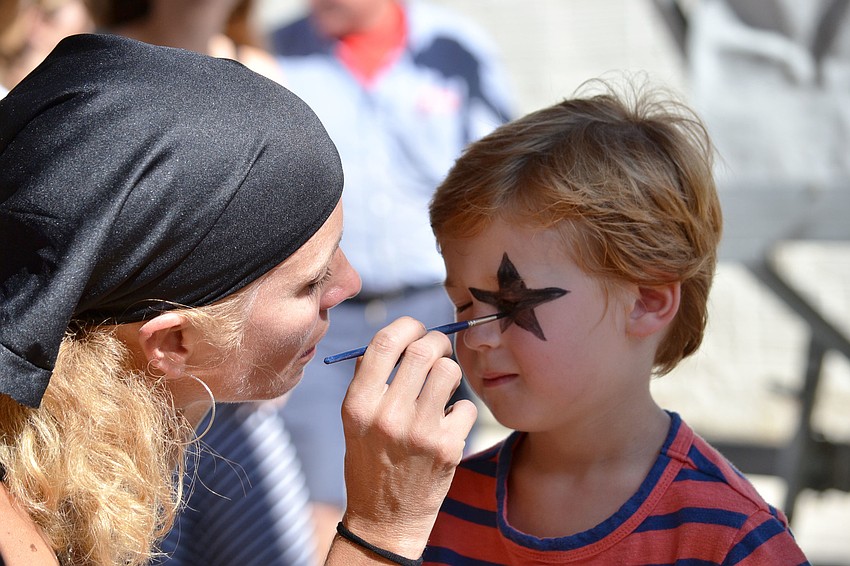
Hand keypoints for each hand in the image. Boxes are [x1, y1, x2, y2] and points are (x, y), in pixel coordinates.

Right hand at [338, 317, 476, 558]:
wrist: (385, 519)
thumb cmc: (370, 461)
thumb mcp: (355, 421)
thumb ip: (370, 379)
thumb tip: (400, 337)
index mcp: (359, 404)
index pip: (385, 342)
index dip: (408, 326)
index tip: (417, 329)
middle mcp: (387, 416)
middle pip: (423, 351)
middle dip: (437, 341)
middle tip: (439, 349)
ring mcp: (420, 433)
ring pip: (450, 372)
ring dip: (451, 373)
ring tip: (443, 388)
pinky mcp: (448, 448)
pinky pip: (467, 407)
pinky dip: (461, 412)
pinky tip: (448, 426)